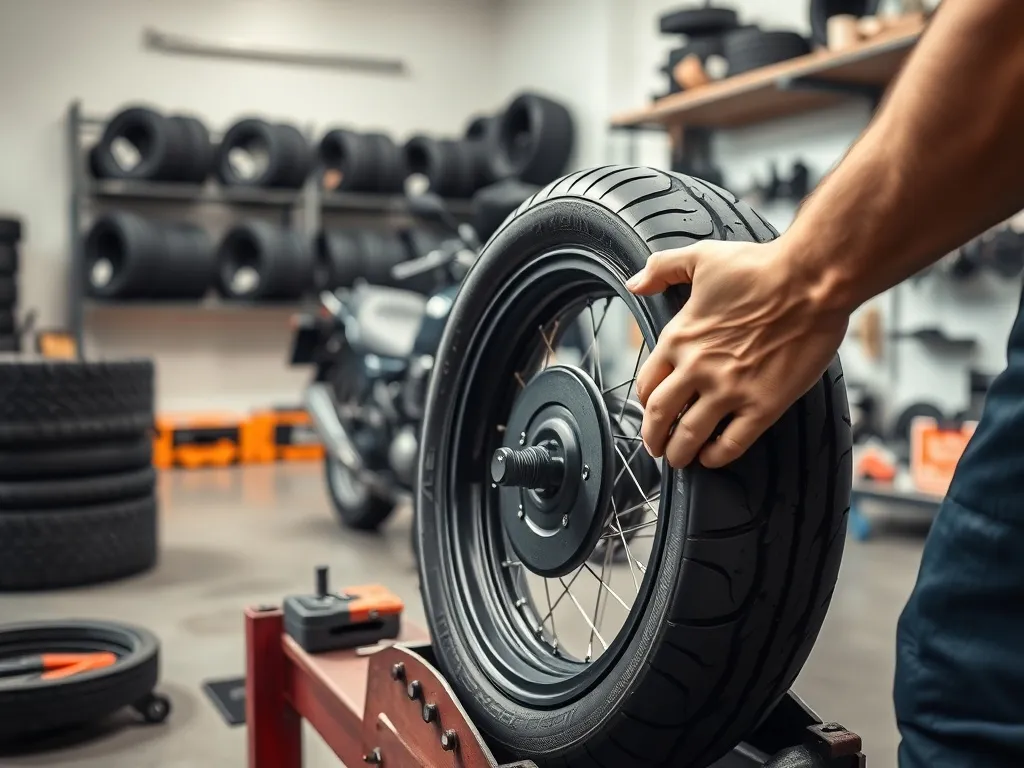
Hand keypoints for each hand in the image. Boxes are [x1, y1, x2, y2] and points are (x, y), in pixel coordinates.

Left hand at [626, 238, 848, 468]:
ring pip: (690, 436)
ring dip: (680, 453)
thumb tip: (635, 283)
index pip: (647, 384)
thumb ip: (662, 268)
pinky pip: (732, 444)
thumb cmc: (761, 267)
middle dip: (654, 437)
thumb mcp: (701, 257)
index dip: (645, 403)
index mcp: (679, 338)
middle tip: (656, 447)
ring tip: (680, 459)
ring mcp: (730, 390)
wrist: (812, 280)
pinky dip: (717, 457)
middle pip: (660, 416)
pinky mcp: (763, 405)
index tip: (650, 410)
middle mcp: (697, 369)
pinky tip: (713, 458)